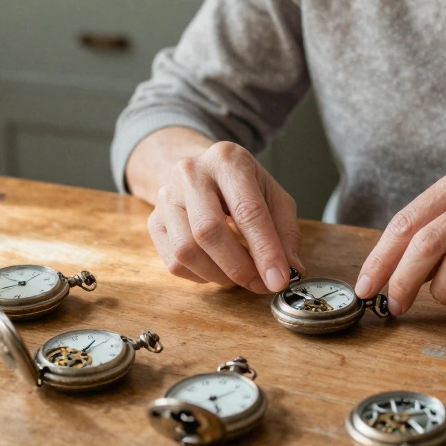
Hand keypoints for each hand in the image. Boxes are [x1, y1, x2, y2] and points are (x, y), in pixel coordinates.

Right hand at [146, 141, 302, 293]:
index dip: (265, 251)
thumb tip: (291, 269)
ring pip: (186, 250)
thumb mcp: (272, 195)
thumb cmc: (240, 185)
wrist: (199, 170)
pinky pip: (173, 262)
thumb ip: (285, 231)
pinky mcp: (153, 220)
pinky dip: (200, 275)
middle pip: (209, 231)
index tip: (278, 280)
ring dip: (218, 275)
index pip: (248, 210)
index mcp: (228, 160)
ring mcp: (166, 196)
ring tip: (239, 275)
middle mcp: (191, 173)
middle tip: (260, 284)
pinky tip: (216, 267)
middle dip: (239, 267)